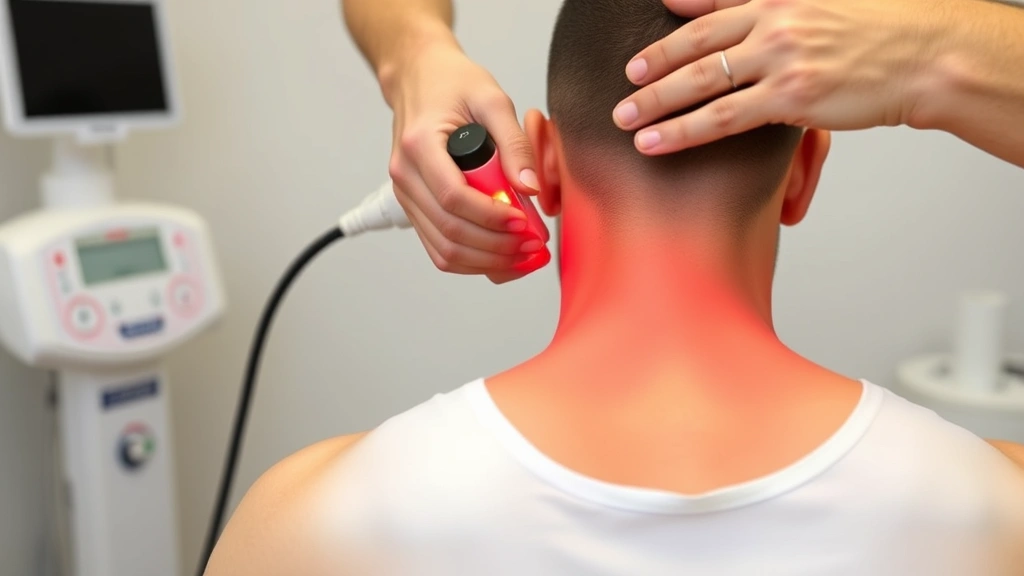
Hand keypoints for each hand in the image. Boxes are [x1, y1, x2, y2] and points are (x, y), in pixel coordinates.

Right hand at [387, 41, 549, 283]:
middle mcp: (406, 176)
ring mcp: (406, 196)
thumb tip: (531, 188)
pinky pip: (440, 248)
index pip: (454, 198)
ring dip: (486, 261)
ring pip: (443, 250)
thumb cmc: (452, 84)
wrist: (419, 79)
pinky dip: (473, 260)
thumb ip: (515, 143)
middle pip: (449, 232)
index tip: (525, 222)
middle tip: (534, 245)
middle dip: (496, 246)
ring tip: (524, 255)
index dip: (492, 217)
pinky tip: (503, 256)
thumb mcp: (492, 99)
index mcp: (420, 146)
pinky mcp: (415, 207)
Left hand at [614, 0, 948, 154]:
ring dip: (656, 104)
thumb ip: (775, 10)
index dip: (674, 22)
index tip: (647, 38)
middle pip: (695, 45)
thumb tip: (731, 16)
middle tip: (625, 84)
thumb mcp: (827, 5)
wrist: (928, 55)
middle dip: (653, 67)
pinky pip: (724, 117)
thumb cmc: (883, 34)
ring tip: (627, 121)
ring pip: (701, 83)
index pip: (712, 8)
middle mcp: (775, 21)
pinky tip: (657, 142)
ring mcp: (781, 57)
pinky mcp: (791, 95)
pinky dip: (684, 131)